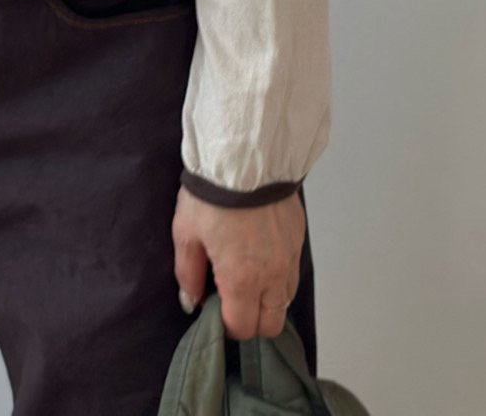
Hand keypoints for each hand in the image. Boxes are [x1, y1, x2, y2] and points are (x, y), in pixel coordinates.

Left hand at [171, 184, 303, 340]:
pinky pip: (293, 273)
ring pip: (286, 300)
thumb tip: (190, 300)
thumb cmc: (213, 194)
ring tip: (246, 277)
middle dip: (251, 320)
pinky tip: (259, 257)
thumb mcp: (187, 233)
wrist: (245, 157)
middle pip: (271, 324)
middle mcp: (273, 276)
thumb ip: (188, 273)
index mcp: (243, 280)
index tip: (214, 311)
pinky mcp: (299, 240)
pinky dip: (279, 276)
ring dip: (268, 300)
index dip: (226, 326)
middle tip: (231, 300)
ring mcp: (290, 259)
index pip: (242, 328)